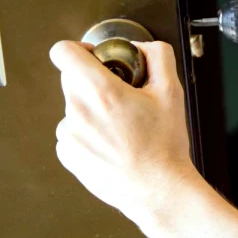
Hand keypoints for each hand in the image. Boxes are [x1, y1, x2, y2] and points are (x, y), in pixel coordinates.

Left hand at [49, 40, 202, 228]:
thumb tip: (142, 48)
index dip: (79, 49)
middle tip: (122, 94)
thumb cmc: (164, 147)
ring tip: (122, 126)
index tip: (94, 57)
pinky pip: (73, 131)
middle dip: (95, 80)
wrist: (158, 189)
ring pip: (75, 106)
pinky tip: (113, 143)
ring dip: (93, 109)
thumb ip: (158, 57)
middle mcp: (79, 111)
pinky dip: (89, 132)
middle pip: (72, 78)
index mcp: (102, 92)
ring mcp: (69, 134)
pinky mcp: (67, 153)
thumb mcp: (173, 93)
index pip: (64, 52)